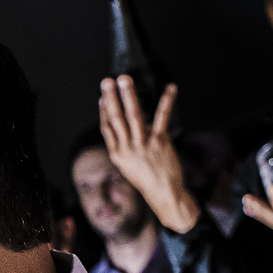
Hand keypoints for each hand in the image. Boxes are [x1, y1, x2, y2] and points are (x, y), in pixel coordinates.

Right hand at [98, 76, 200, 232]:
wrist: (163, 193)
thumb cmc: (146, 178)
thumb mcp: (127, 165)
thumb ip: (122, 145)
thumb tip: (122, 125)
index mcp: (117, 154)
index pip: (107, 128)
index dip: (104, 110)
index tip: (102, 95)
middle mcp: (127, 148)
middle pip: (116, 119)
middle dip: (111, 98)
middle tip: (107, 81)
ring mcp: (143, 145)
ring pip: (133, 116)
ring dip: (128, 95)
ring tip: (124, 79)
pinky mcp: (160, 142)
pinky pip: (161, 118)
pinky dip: (166, 101)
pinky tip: (170, 88)